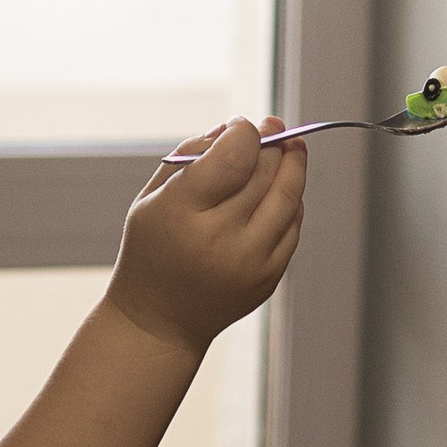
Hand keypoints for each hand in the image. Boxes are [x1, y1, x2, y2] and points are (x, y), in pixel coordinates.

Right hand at [108, 118, 305, 356]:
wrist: (159, 319)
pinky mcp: (269, 278)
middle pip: (265, 172)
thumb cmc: (154, 247)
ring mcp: (250, 262)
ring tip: (291, 147)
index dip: (245, 132)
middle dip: (272, 142)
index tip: (241, 126)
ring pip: (289, 197)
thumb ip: (192, 155)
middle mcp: (220, 239)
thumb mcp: (153, 197)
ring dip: (294, 164)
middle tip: (273, 127)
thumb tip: (238, 128)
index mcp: (182, 213)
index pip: (234, 156)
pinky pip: (293, 226)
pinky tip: (284, 188)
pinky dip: (293, 200)